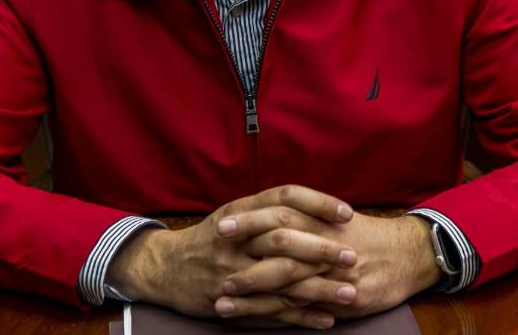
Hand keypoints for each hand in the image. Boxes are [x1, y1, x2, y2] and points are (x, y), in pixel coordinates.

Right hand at [106, 185, 359, 328]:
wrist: (165, 268)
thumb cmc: (211, 239)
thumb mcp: (235, 213)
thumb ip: (270, 210)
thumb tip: (319, 209)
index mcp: (241, 211)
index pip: (285, 198)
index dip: (318, 203)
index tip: (347, 213)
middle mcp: (236, 238)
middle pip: (284, 238)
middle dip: (322, 248)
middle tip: (352, 256)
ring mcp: (232, 271)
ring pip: (281, 278)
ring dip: (318, 287)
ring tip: (349, 292)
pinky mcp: (231, 300)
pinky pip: (271, 310)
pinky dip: (301, 316)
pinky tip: (326, 318)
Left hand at [222, 213, 441, 321]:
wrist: (409, 256)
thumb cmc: (370, 236)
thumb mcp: (338, 220)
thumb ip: (308, 218)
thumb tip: (274, 214)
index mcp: (323, 221)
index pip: (282, 213)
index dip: (250, 220)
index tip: (222, 225)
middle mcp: (325, 245)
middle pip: (278, 243)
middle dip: (243, 252)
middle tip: (213, 254)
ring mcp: (331, 274)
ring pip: (284, 280)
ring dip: (249, 289)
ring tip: (219, 297)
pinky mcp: (337, 299)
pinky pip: (300, 308)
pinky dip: (272, 313)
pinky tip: (250, 317)